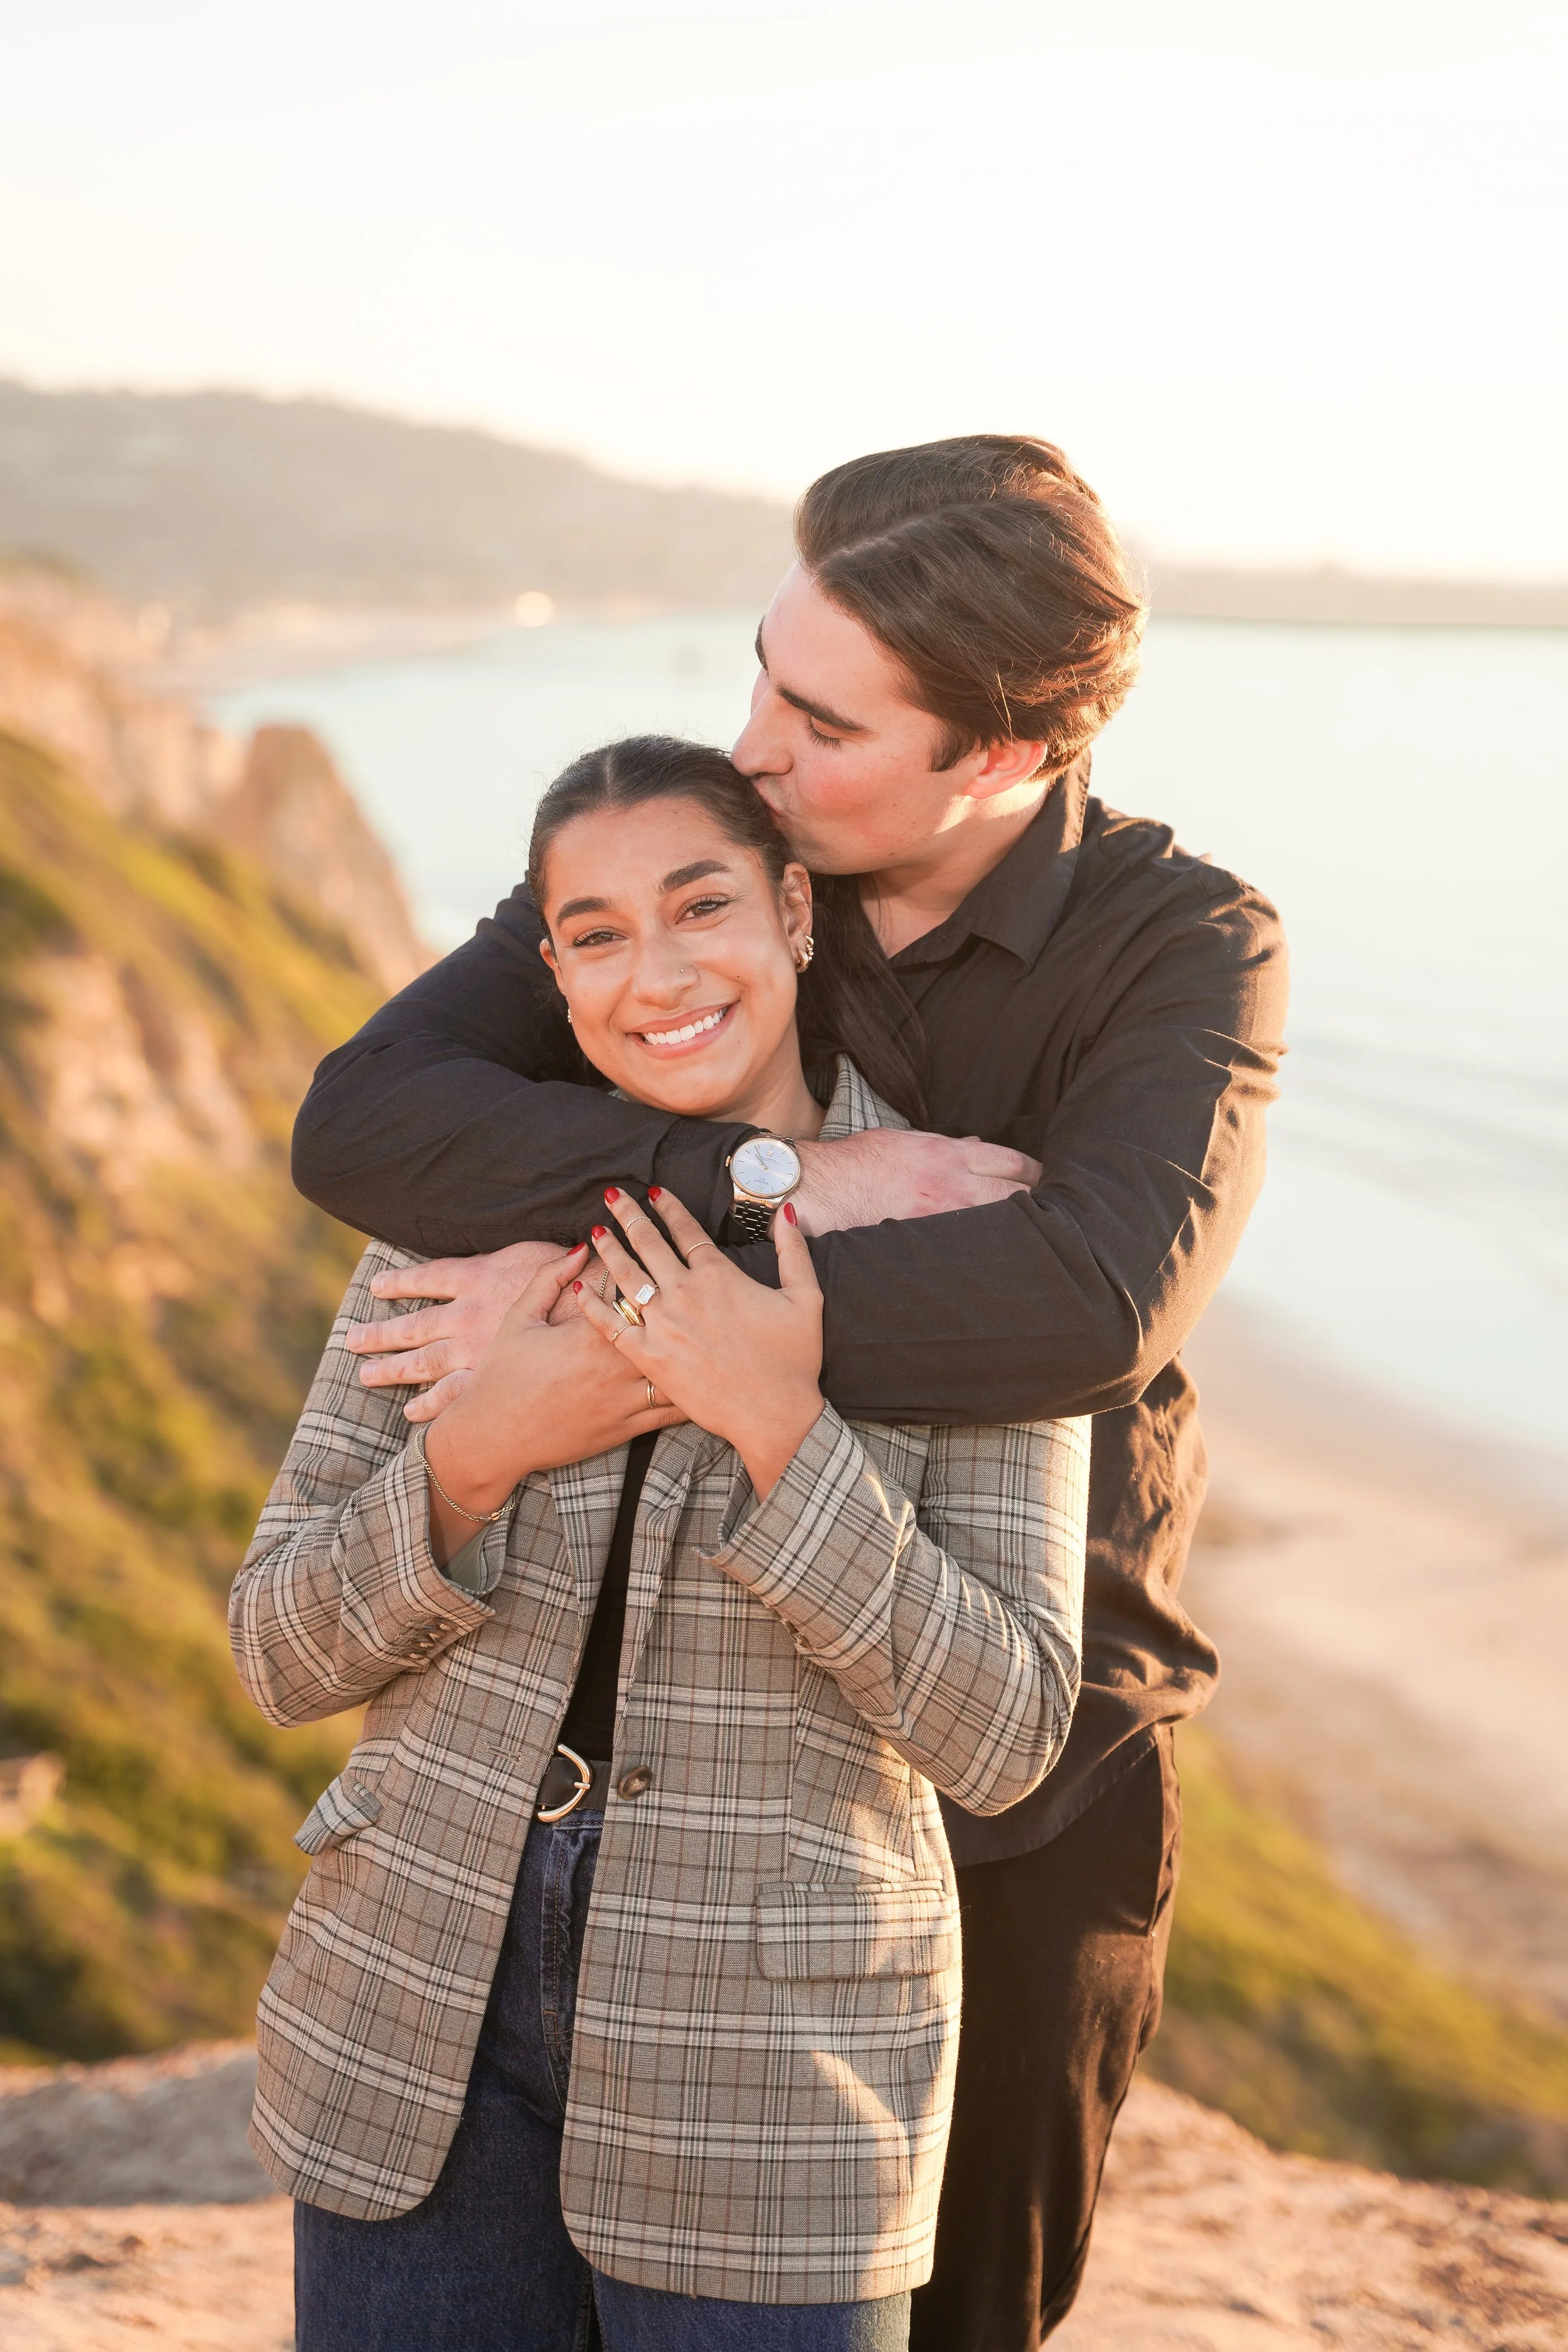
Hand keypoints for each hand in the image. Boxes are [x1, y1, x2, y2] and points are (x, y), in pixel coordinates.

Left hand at [345, 1239, 570, 1420]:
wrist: (599, 1314)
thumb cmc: (577, 1279)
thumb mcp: (540, 1255)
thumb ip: (512, 1258)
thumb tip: (505, 1256)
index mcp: (476, 1278)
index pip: (427, 1278)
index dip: (402, 1281)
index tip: (377, 1286)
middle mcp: (466, 1316)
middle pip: (414, 1326)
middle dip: (382, 1333)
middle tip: (354, 1340)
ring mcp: (475, 1352)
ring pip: (424, 1362)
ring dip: (392, 1368)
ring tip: (366, 1373)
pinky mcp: (490, 1380)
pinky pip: (451, 1396)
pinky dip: (429, 1406)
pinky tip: (410, 1413)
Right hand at [421, 1246, 684, 1562]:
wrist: (495, 1437)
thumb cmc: (503, 1375)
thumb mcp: (520, 1317)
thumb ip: (550, 1278)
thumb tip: (581, 1249)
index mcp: (593, 1334)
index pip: (638, 1294)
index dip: (657, 1272)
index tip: (669, 1257)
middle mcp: (619, 1366)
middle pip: (670, 1328)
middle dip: (693, 1309)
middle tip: (711, 1292)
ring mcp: (627, 1400)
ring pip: (683, 1372)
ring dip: (704, 1352)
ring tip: (727, 1332)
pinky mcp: (629, 1427)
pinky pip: (674, 1410)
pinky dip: (696, 1392)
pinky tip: (713, 1379)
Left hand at [576, 1186, 823, 1499]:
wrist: (774, 1415)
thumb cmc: (793, 1360)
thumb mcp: (807, 1298)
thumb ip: (794, 1251)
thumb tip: (787, 1212)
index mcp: (718, 1276)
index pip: (686, 1230)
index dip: (668, 1207)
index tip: (653, 1192)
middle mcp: (685, 1293)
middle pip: (648, 1243)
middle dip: (628, 1215)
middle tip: (612, 1196)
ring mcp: (663, 1325)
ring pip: (625, 1276)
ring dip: (609, 1250)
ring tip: (596, 1231)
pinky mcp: (649, 1357)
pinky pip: (611, 1326)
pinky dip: (593, 1305)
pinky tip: (580, 1288)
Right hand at [792, 1128, 1041, 1235]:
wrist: (821, 1186)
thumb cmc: (857, 1162)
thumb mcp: (904, 1141)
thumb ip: (943, 1145)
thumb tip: (974, 1145)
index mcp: (948, 1153)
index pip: (1010, 1161)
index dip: (1034, 1172)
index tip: (1043, 1180)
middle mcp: (951, 1183)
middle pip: (1015, 1193)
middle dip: (1037, 1201)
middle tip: (1050, 1212)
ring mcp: (940, 1214)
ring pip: (998, 1222)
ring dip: (1017, 1230)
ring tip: (1032, 1240)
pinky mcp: (925, 1240)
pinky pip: (967, 1246)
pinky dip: (985, 1249)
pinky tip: (995, 1258)